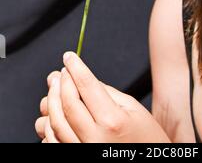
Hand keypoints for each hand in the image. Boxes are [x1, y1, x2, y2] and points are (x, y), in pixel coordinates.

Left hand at [35, 52, 170, 142]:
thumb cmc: (146, 139)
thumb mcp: (134, 109)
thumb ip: (108, 93)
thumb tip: (85, 80)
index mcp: (112, 121)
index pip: (87, 86)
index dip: (76, 67)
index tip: (70, 56)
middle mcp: (95, 139)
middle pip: (68, 103)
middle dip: (62, 82)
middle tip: (61, 71)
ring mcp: (83, 152)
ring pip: (55, 123)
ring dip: (51, 102)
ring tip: (54, 88)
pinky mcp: (76, 159)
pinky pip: (52, 143)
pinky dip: (48, 126)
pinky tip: (52, 114)